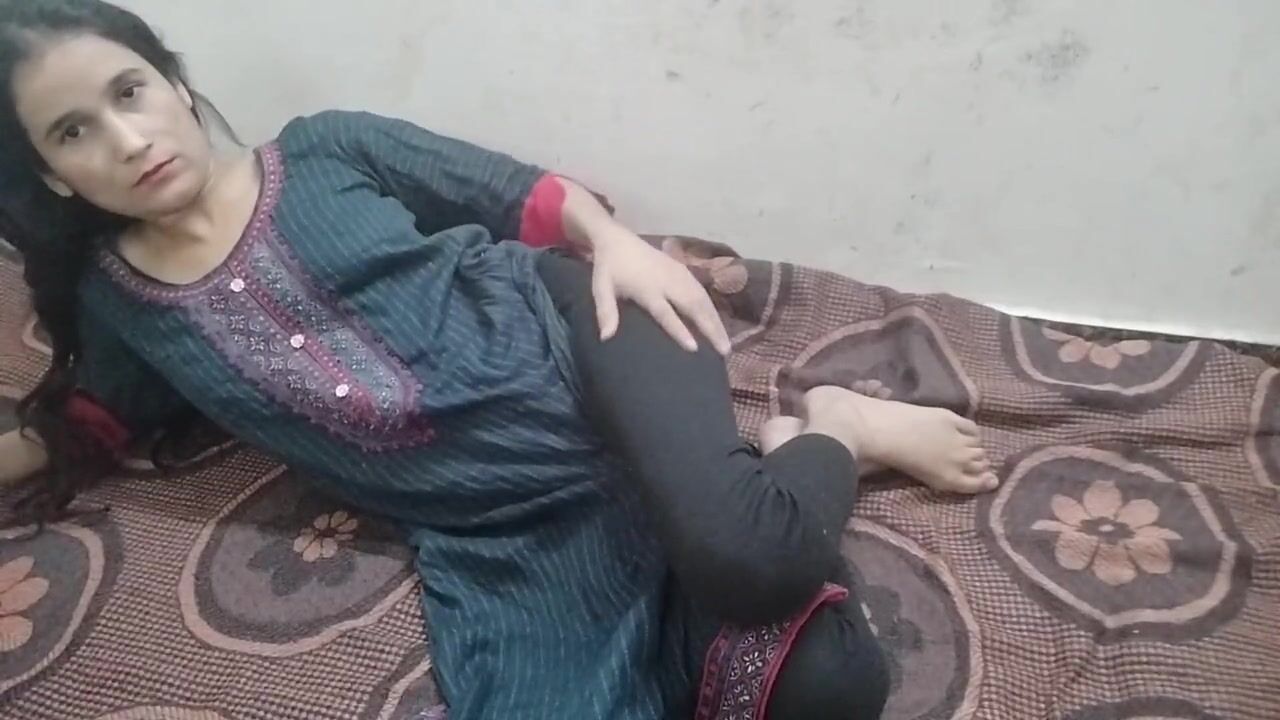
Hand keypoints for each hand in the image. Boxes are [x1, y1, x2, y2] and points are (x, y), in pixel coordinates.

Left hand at [587, 223, 731, 353]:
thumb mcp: (601, 288)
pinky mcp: (684, 271)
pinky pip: (702, 292)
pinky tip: (719, 324)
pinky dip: (712, 309)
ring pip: (703, 300)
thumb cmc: (609, 268)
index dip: (680, 330)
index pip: (666, 312)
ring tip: (726, 344)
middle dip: (710, 328)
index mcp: (647, 288)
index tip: (694, 347)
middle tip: (724, 352)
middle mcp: (668, 281)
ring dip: (716, 321)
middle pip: (694, 306)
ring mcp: (679, 274)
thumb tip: (605, 338)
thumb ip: (605, 311)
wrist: (618, 239)